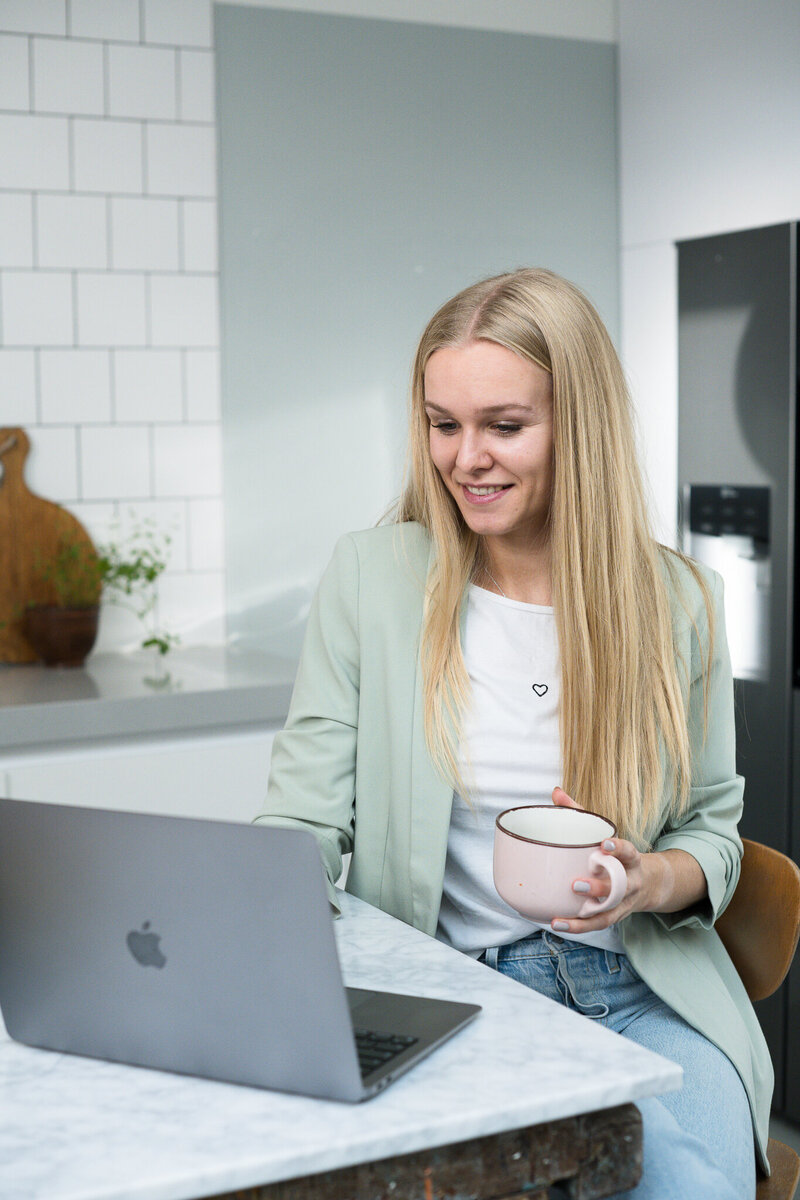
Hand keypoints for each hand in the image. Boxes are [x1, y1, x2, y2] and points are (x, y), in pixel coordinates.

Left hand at [548, 786, 677, 933]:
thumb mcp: (606, 833)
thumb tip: (556, 792)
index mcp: (631, 859)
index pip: (629, 851)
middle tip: (575, 884)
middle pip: (618, 888)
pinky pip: (598, 924)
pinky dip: (578, 926)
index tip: (605, 844)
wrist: (648, 884)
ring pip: (608, 912)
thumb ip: (582, 814)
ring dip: (585, 916)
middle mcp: (631, 883)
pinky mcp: (615, 916)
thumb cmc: (617, 854)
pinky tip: (557, 924)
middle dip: (598, 888)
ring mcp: (624, 902)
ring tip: (561, 917)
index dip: (619, 848)